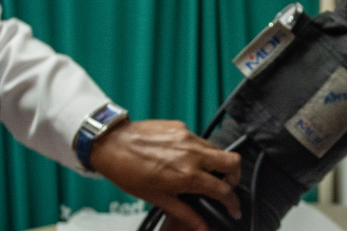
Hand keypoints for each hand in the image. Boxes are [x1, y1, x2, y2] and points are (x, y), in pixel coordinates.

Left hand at [88, 119, 241, 230]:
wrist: (111, 144)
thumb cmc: (127, 170)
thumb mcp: (157, 198)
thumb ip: (184, 212)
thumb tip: (201, 226)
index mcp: (187, 175)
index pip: (224, 190)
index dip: (233, 203)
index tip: (233, 208)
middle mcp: (192, 154)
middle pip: (233, 162)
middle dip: (235, 177)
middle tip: (226, 186)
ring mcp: (188, 137)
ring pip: (217, 150)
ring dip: (216, 163)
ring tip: (202, 173)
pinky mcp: (181, 127)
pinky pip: (200, 140)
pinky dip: (199, 151)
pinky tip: (184, 158)